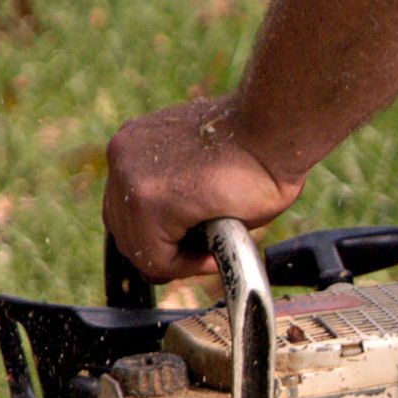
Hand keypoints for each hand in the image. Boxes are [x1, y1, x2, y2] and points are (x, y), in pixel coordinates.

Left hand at [103, 96, 303, 280]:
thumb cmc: (258, 149)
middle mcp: (122, 155)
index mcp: (134, 144)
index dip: (164, 235)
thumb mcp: (203, 170)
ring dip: (178, 259)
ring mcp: (128, 177)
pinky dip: (185, 266)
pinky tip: (212, 255)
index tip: (199, 239)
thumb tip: (175, 233)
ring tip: (213, 250)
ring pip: (139, 248)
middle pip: (126, 229)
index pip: (126, 208)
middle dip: (167, 248)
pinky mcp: (145, 201)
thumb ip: (176, 194)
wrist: (276, 130)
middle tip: (205, 251)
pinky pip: (155, 259)